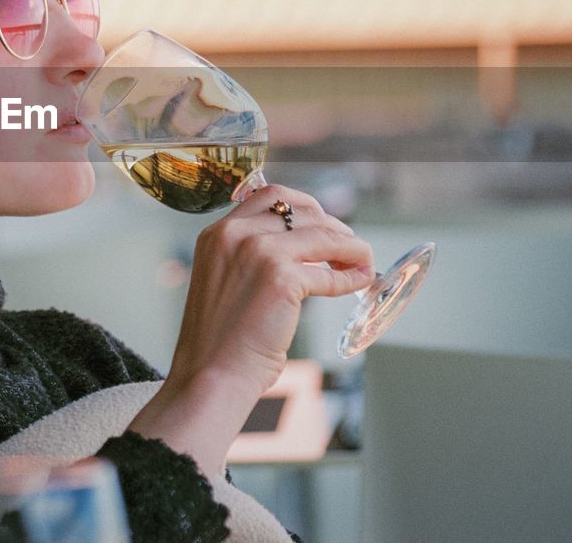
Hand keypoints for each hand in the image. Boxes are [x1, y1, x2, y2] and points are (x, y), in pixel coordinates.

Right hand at [127, 184, 373, 476]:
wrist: (210, 374)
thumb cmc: (218, 340)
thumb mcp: (223, 280)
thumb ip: (250, 257)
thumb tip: (303, 251)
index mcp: (218, 233)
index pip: (270, 197)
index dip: (305, 208)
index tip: (322, 223)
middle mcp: (236, 233)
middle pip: (301, 210)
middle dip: (332, 225)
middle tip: (348, 246)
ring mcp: (260, 252)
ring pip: (323, 235)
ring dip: (351, 248)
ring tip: (362, 263)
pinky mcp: (282, 279)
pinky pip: (329, 274)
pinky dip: (349, 279)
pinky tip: (357, 284)